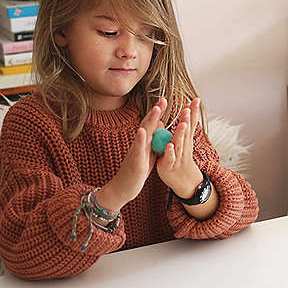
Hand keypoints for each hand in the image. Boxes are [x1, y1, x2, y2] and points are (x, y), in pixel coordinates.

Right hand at [95, 97, 166, 211]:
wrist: (122, 189)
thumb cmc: (136, 172)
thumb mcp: (148, 155)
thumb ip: (154, 141)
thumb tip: (161, 127)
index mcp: (144, 144)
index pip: (151, 125)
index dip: (158, 113)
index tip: (165, 100)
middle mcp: (139, 145)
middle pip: (148, 125)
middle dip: (156, 112)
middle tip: (163, 99)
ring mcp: (136, 152)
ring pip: (143, 134)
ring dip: (150, 121)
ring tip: (156, 109)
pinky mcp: (135, 162)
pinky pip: (138, 150)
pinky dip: (140, 140)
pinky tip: (142, 131)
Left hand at [156, 98, 204, 198]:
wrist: (185, 182)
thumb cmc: (182, 159)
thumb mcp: (185, 142)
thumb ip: (185, 127)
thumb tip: (187, 111)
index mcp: (185, 140)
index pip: (190, 123)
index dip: (193, 112)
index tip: (196, 99)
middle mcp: (183, 146)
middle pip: (186, 131)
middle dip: (187, 119)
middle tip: (189, 108)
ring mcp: (177, 156)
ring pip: (179, 143)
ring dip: (180, 133)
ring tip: (182, 123)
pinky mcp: (168, 165)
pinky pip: (169, 158)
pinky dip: (170, 152)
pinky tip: (169, 146)